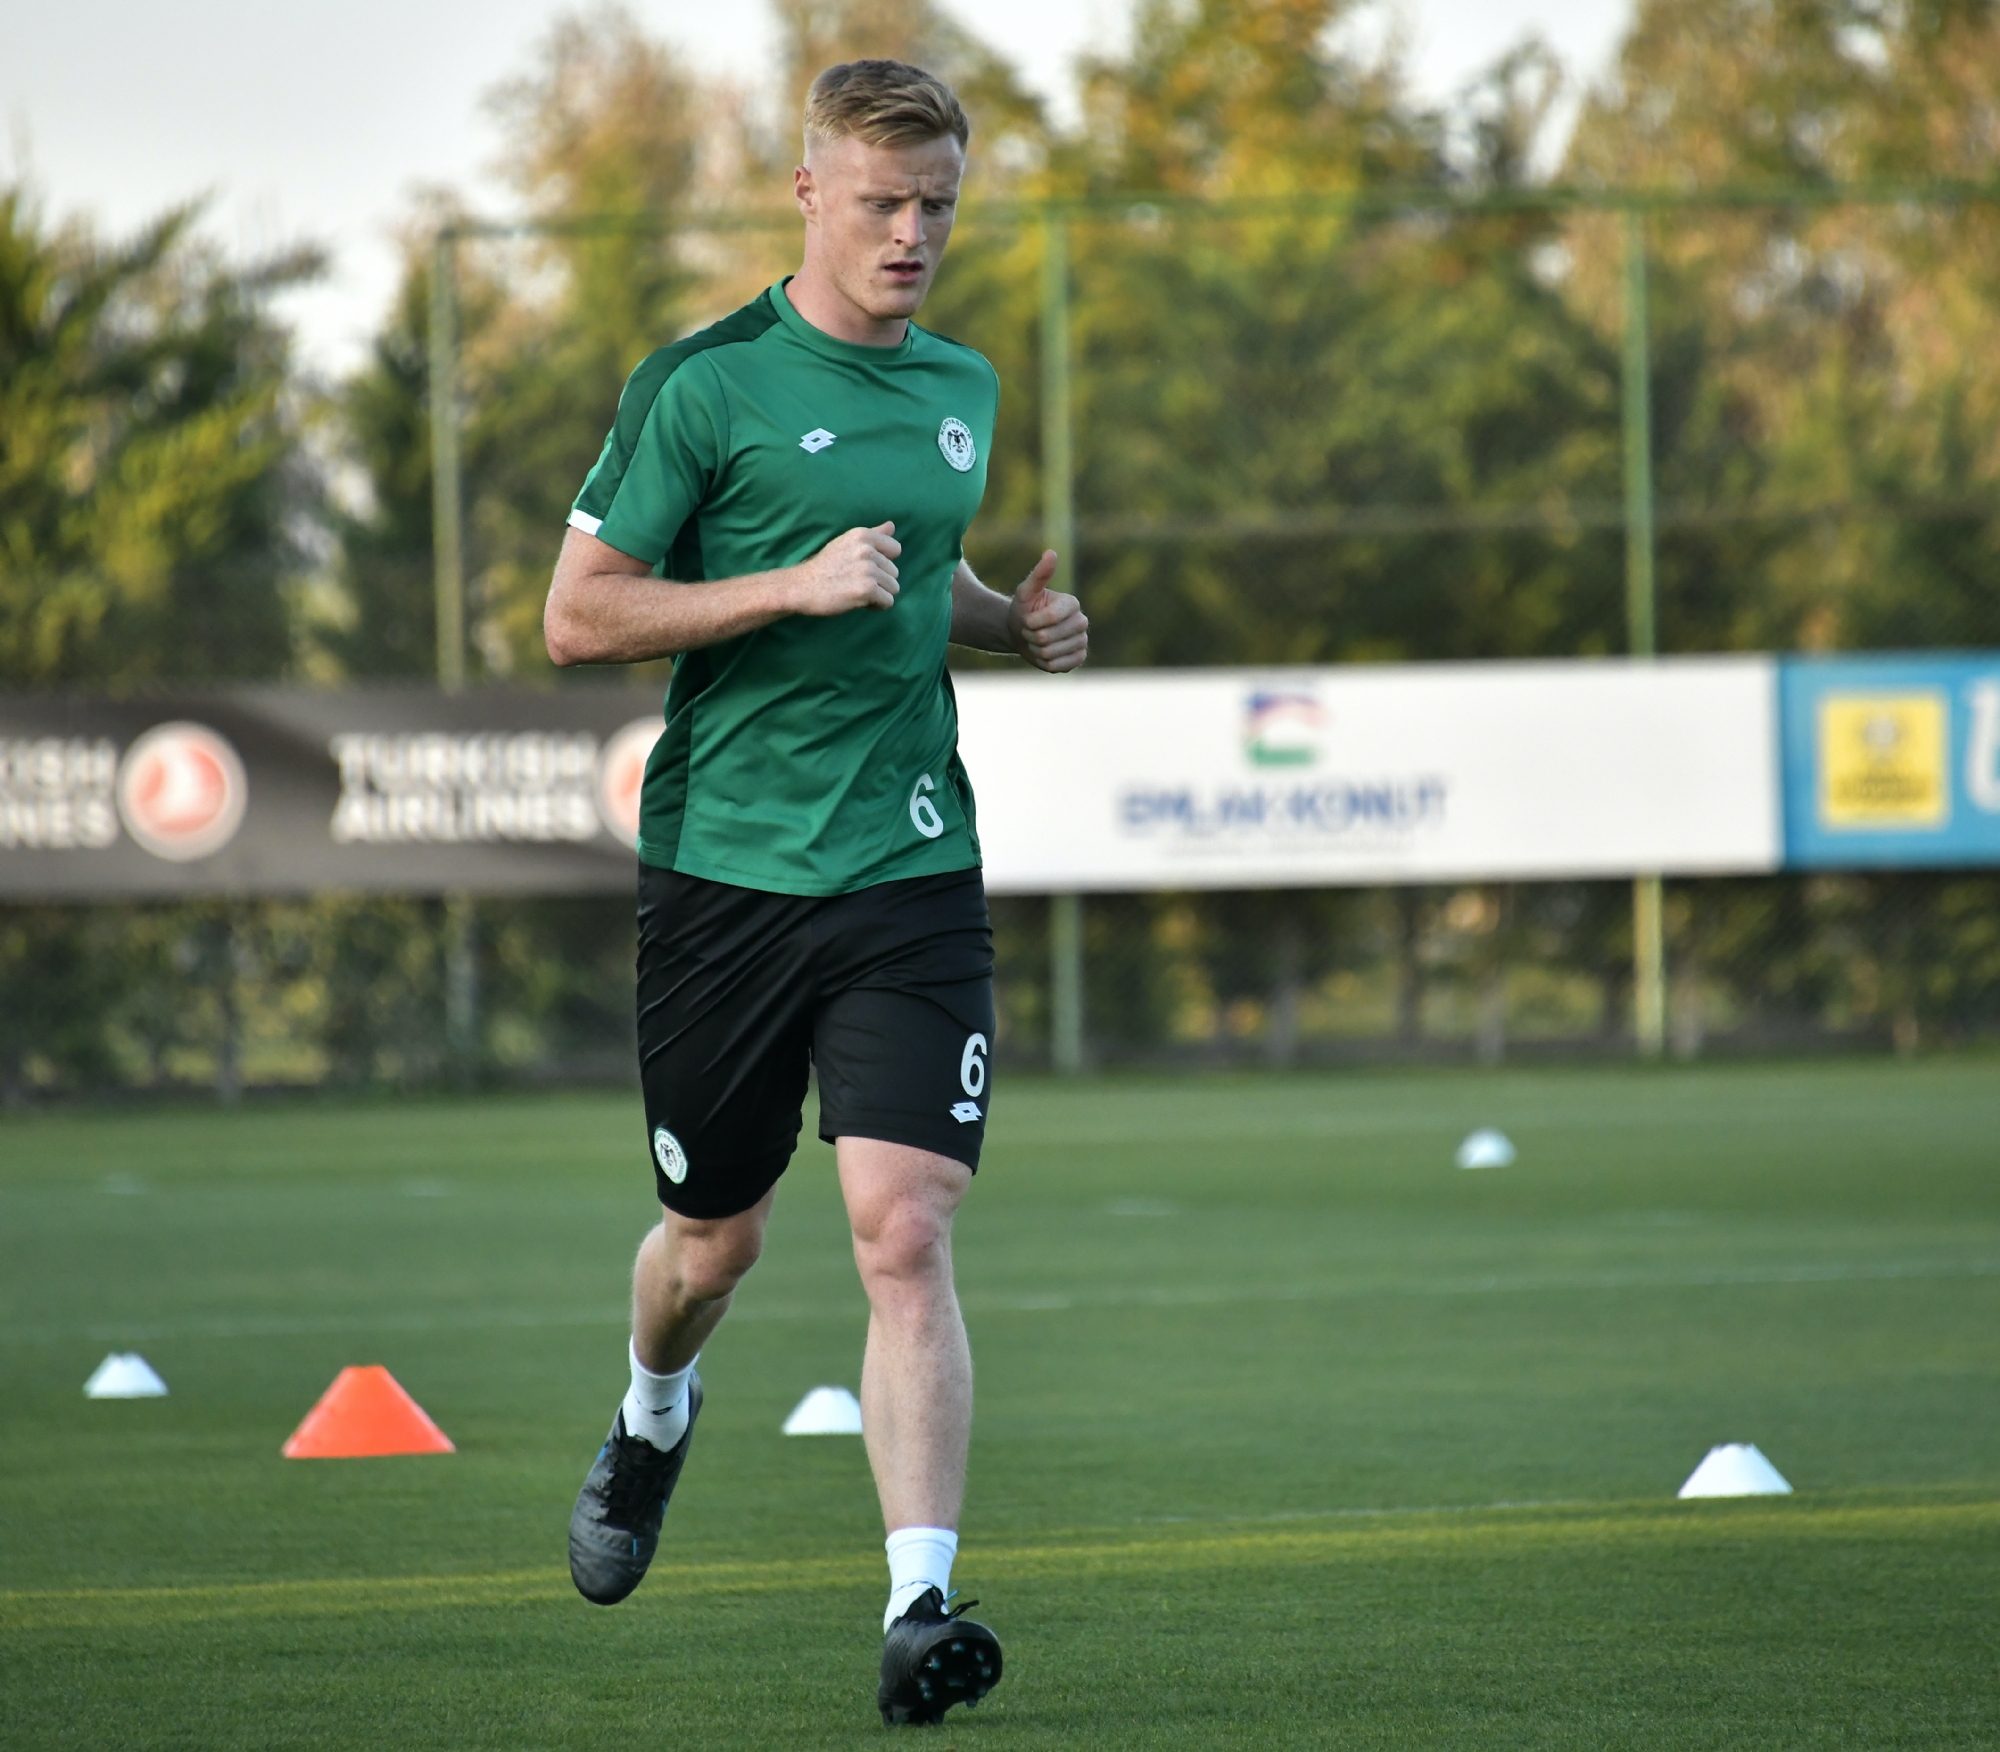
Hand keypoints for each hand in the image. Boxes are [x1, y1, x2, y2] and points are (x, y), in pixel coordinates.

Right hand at [792, 523, 900, 614]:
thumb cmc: (824, 567)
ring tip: (857, 593)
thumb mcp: (846, 544)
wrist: (800, 587)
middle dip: (879, 582)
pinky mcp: (866, 589)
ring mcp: (867, 569)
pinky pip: (888, 602)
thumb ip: (872, 535)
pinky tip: (860, 603)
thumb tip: (892, 526)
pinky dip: (876, 606)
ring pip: (893, 588)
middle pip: (894, 572)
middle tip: (855, 583)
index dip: (883, 563)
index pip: (896, 549)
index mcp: (863, 535)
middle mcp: (867, 549)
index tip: (865, 569)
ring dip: (878, 595)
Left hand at [1007, 551, 1087, 671]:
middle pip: (1047, 638)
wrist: (1023, 633)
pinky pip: (1058, 667)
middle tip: (1030, 631)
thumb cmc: (1024, 609)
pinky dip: (1044, 663)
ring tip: (1037, 642)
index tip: (1028, 618)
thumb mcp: (1026, 591)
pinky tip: (1045, 654)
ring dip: (1035, 650)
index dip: (1031, 621)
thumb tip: (1051, 552)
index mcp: (1072, 603)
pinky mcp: (1079, 658)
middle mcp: (1082, 622)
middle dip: (1031, 636)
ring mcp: (1082, 642)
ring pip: (1049, 653)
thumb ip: (1039, 574)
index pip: (1050, 617)